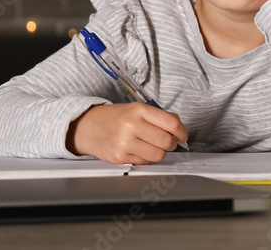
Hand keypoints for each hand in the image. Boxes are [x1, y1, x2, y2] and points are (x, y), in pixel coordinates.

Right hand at [66, 103, 187, 164]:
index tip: (183, 135)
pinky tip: (137, 150)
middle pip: (167, 141)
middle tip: (166, 141)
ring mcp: (125, 143)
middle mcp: (132, 125)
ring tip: (151, 145)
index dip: (182, 131)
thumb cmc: (115, 117)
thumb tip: (179, 127)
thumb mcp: (137, 109)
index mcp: (139, 110)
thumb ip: (159, 116)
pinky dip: (145, 158)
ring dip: (159, 152)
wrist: (88, 126)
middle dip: (171, 143)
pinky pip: (145, 162)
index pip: (172, 123)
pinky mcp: (120, 157)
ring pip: (158, 155)